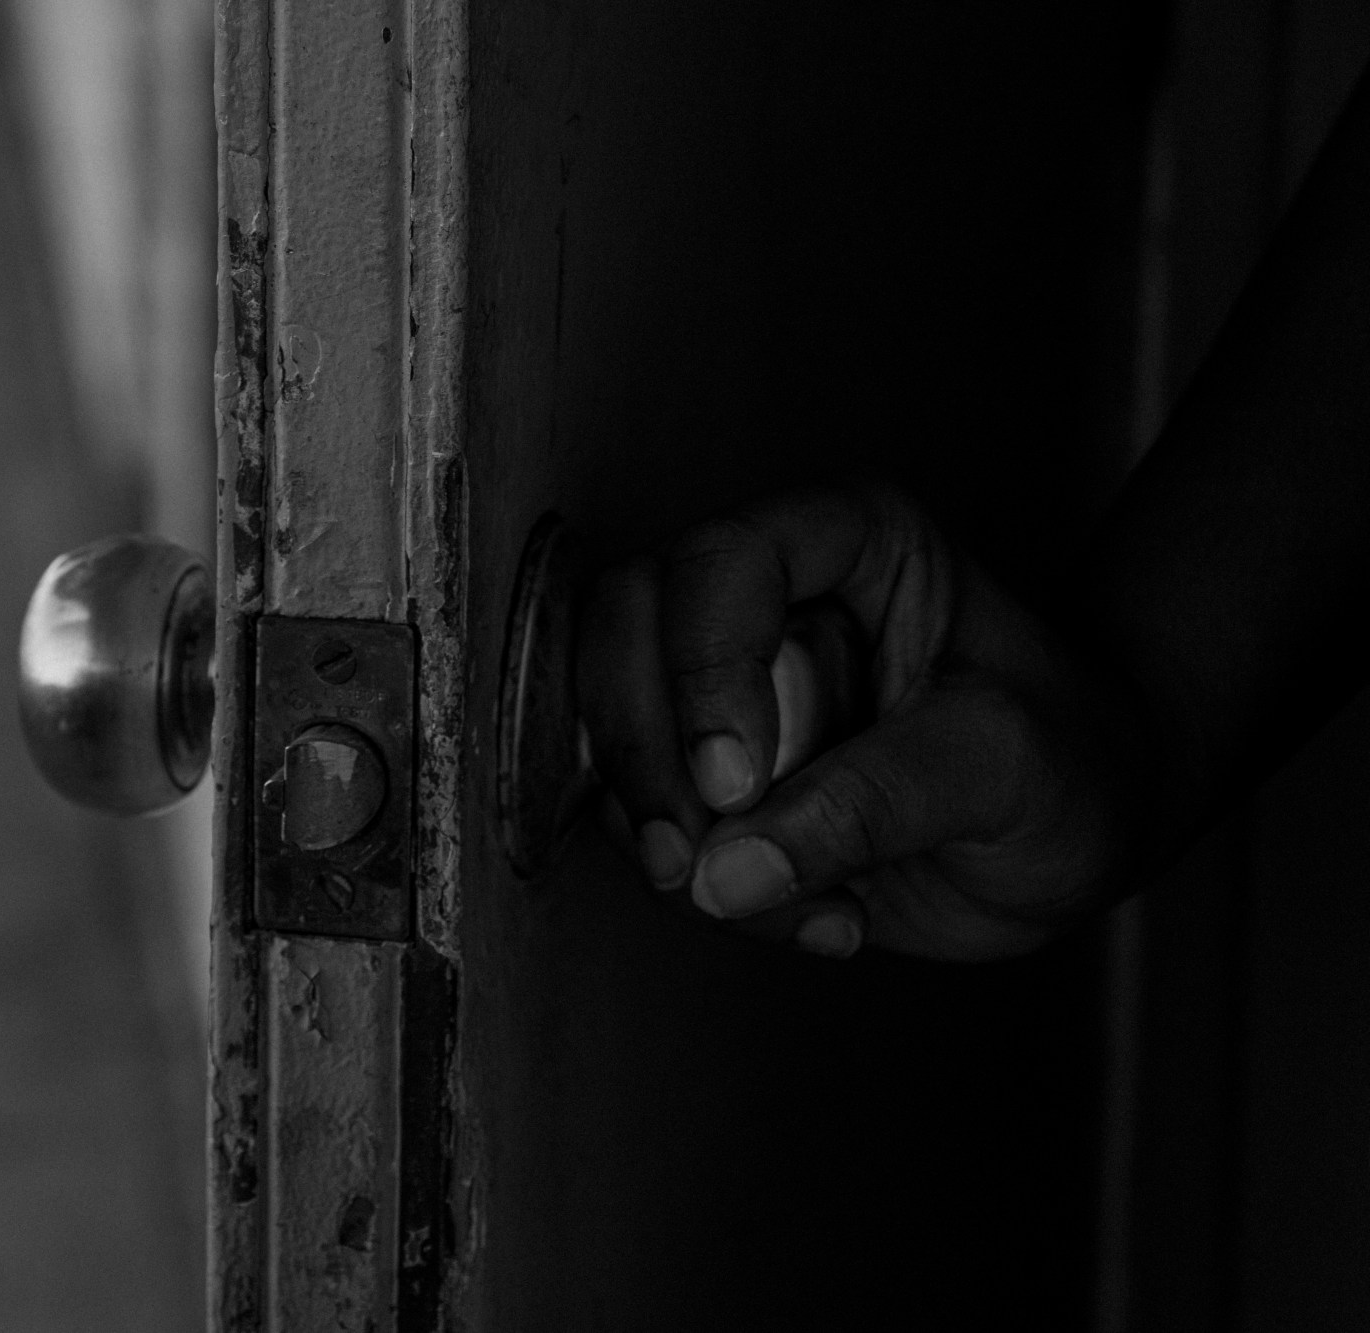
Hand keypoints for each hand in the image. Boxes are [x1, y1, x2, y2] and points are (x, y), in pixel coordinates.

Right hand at [577, 484, 1150, 961]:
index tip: (737, 782)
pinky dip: (709, 890)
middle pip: (621, 632)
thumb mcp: (1003, 767)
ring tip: (804, 901)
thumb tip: (734, 867)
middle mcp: (766, 599)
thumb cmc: (1073, 757)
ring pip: (609, 734)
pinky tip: (817, 914)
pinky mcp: (707, 775)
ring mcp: (722, 687)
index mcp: (846, 542)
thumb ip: (875, 802)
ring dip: (674, 839)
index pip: (718, 565)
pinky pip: (645, 822)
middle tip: (696, 857)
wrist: (1084, 826)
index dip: (703, 670)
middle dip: (643, 756)